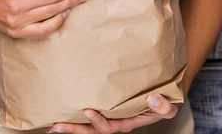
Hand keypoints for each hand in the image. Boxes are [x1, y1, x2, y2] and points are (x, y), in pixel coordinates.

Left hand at [46, 95, 180, 132]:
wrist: (162, 91)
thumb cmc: (165, 98)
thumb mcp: (170, 104)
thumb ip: (164, 106)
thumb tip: (153, 98)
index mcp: (128, 122)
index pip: (111, 127)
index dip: (98, 122)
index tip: (88, 111)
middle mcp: (115, 121)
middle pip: (92, 130)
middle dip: (74, 130)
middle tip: (55, 126)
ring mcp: (109, 115)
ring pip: (87, 124)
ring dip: (70, 125)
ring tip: (51, 123)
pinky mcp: (105, 105)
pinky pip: (89, 112)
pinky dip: (75, 113)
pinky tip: (61, 107)